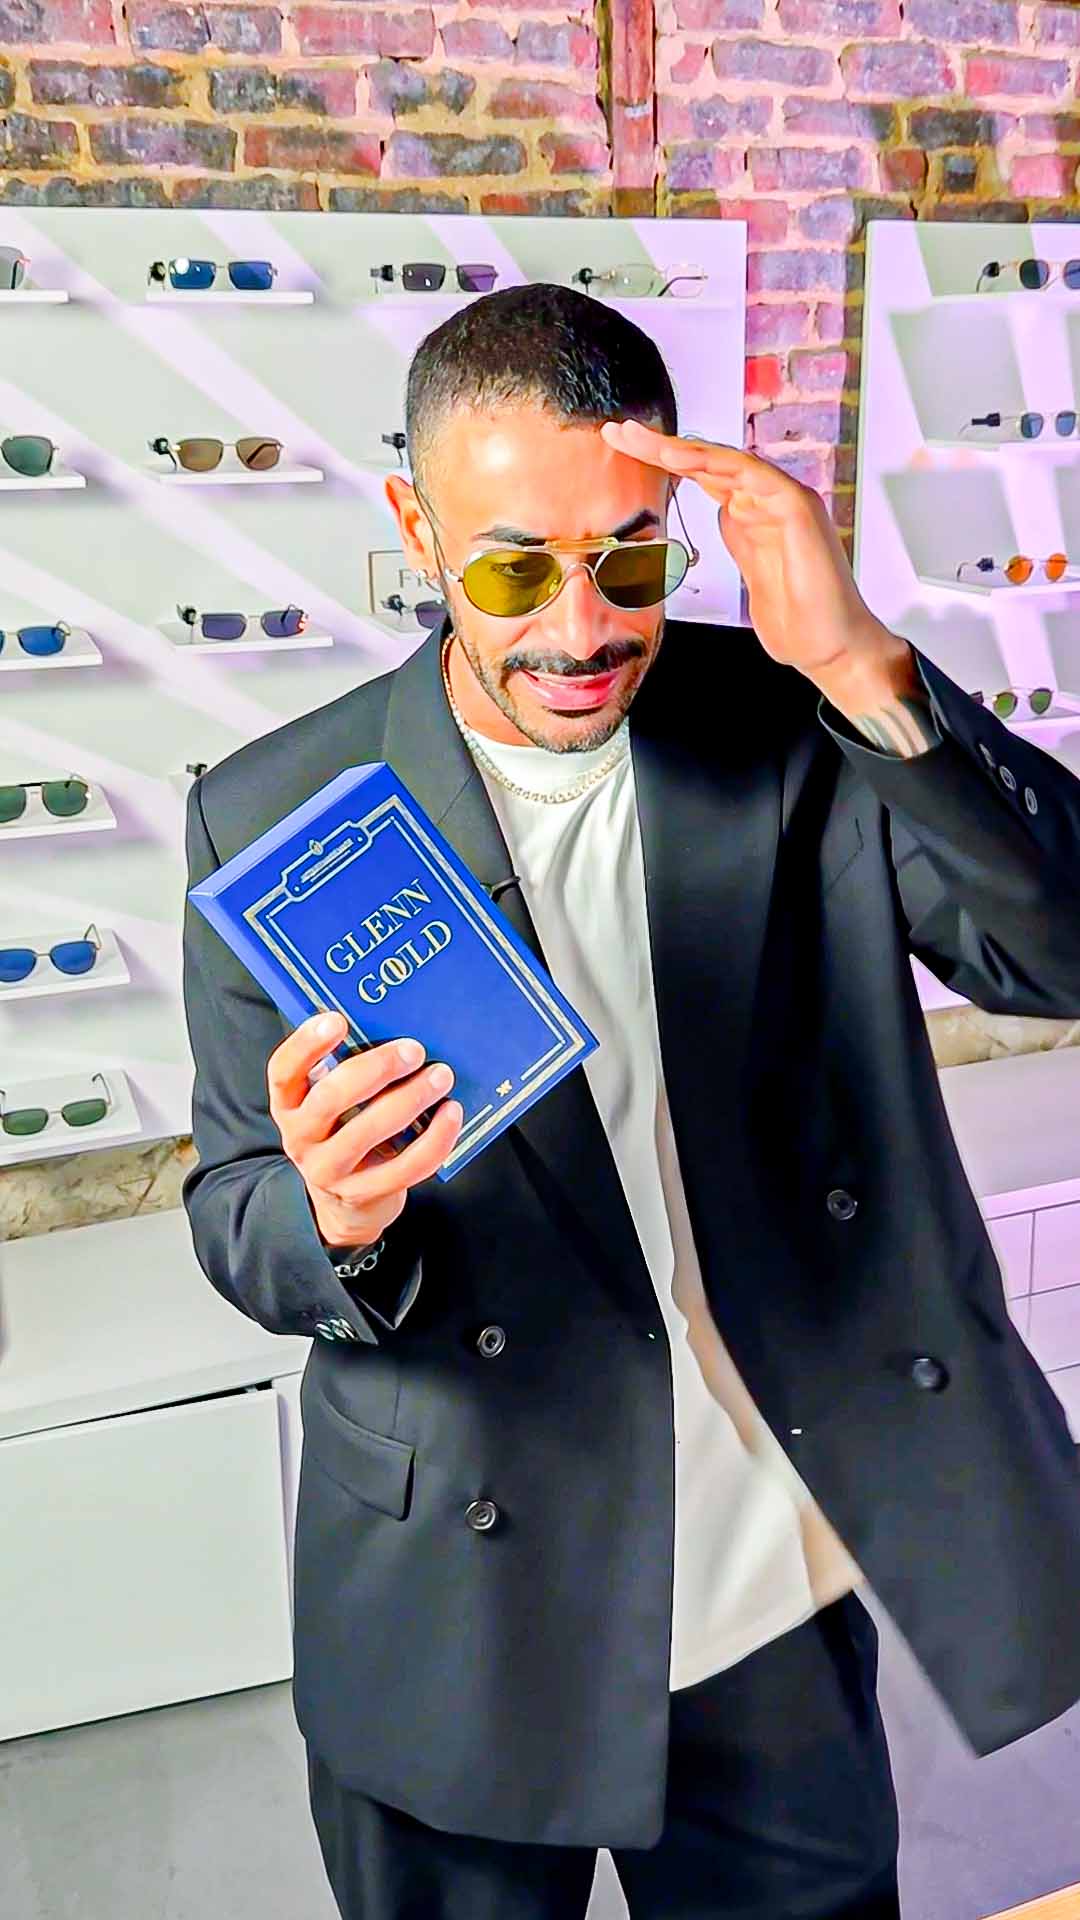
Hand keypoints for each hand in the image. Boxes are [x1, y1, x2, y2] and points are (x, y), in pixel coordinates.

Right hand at [266, 1012, 463, 1248]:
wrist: (345, 1201)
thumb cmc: (345, 1130)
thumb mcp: (330, 1101)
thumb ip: (345, 1067)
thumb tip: (392, 1024)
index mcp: (289, 1105)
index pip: (283, 1072)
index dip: (306, 1044)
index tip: (337, 1019)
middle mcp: (300, 1137)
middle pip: (331, 1097)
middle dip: (377, 1068)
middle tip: (414, 1050)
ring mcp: (329, 1170)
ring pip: (369, 1131)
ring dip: (411, 1098)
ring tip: (441, 1075)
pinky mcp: (364, 1193)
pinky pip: (405, 1166)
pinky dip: (434, 1138)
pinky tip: (451, 1113)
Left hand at [599, 417, 897, 684]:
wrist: (830, 649)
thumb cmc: (796, 622)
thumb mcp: (748, 580)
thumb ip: (735, 549)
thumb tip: (718, 530)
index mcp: (751, 515)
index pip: (702, 477)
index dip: (663, 462)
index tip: (623, 451)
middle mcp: (766, 500)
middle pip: (707, 462)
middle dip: (660, 445)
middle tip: (617, 431)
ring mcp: (783, 499)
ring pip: (724, 460)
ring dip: (678, 447)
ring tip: (636, 437)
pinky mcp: (796, 506)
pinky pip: (750, 473)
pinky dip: (713, 462)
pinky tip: (679, 456)